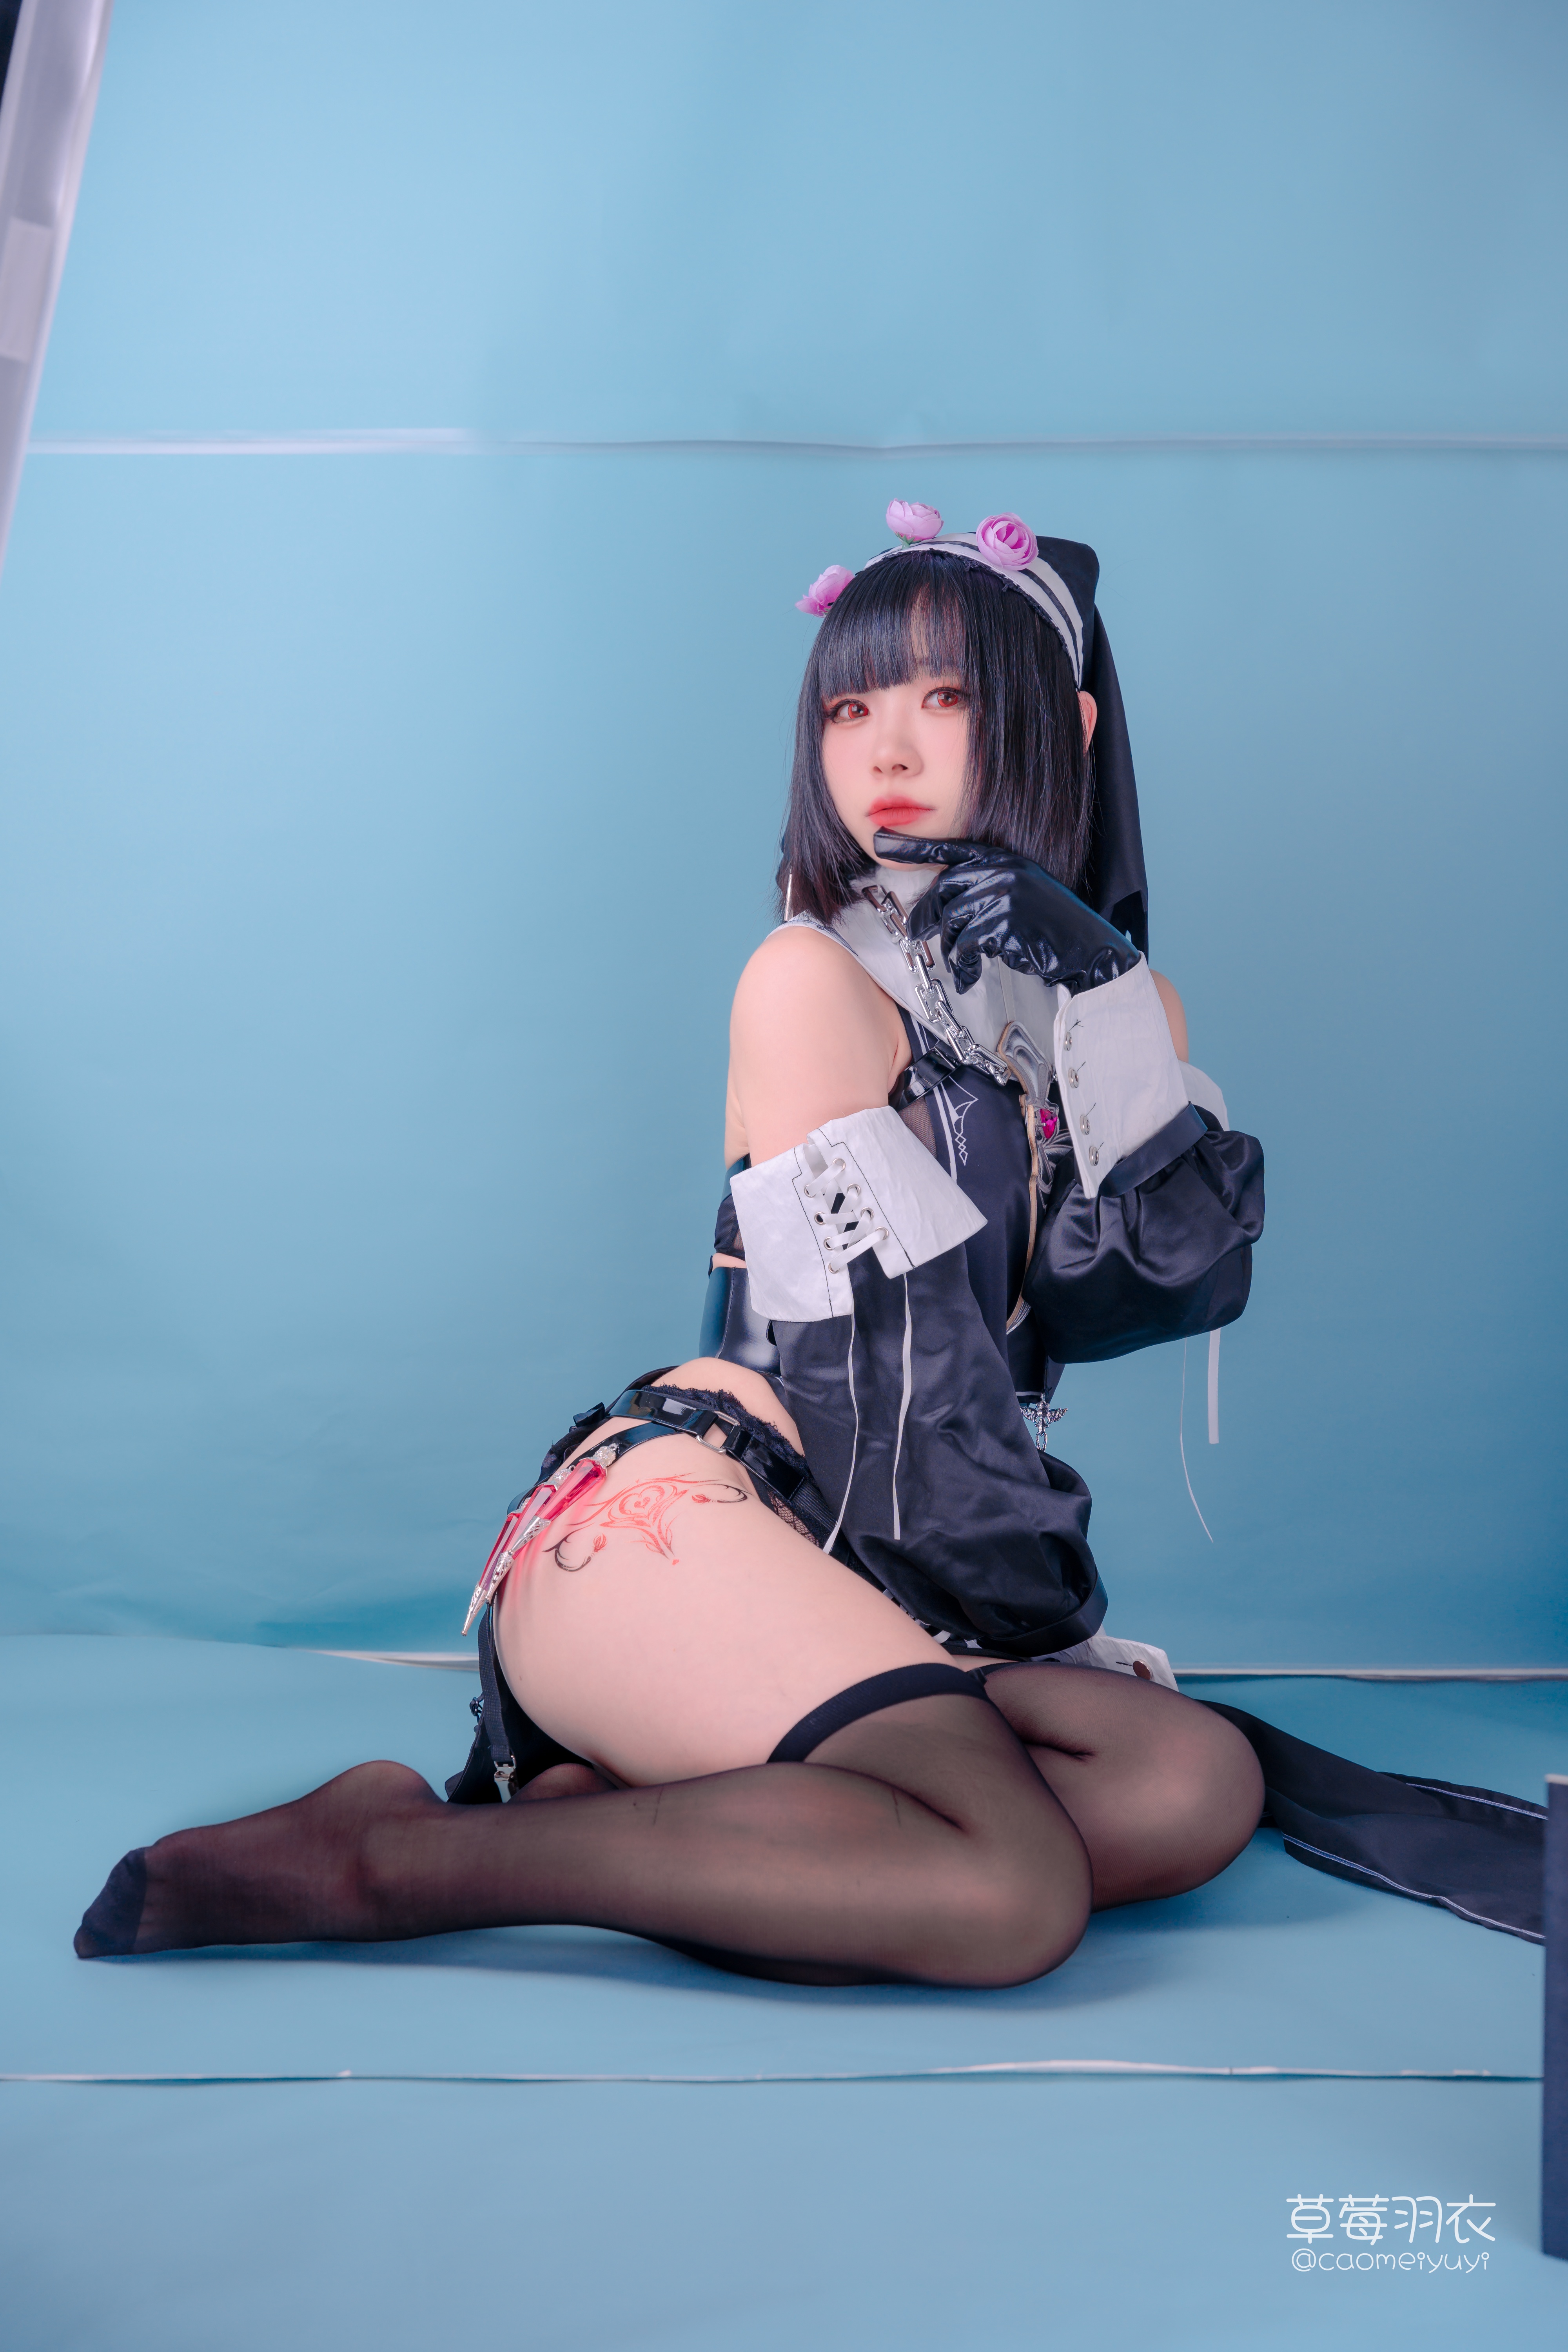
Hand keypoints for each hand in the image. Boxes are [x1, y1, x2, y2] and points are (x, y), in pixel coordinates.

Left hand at [873, 832, 1140, 995]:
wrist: (1087, 948)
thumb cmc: (1049, 926)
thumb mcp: (1018, 892)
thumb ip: (984, 886)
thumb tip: (942, 901)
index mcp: (1003, 858)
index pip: (948, 849)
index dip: (912, 847)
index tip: (881, 841)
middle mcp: (1002, 869)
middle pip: (943, 889)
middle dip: (926, 916)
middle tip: (917, 934)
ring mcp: (1004, 893)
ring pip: (952, 920)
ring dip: (952, 948)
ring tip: (964, 965)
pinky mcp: (1005, 922)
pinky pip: (966, 945)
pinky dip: (964, 966)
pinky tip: (972, 976)